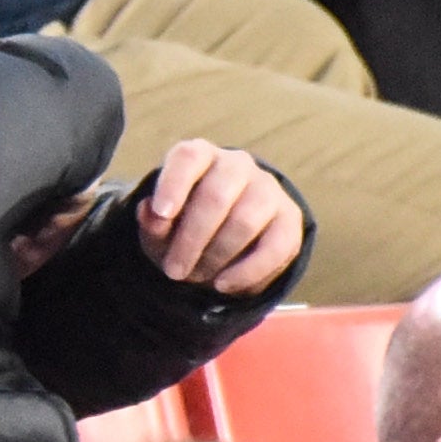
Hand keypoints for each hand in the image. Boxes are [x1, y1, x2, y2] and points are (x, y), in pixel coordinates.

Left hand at [127, 138, 307, 296]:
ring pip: (245, 221)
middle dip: (191, 239)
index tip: (161, 213)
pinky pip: (274, 248)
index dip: (174, 183)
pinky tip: (223, 285)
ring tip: (197, 277)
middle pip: (216, 196)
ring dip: (216, 256)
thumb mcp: (160, 228)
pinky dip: (246, 272)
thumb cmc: (185, 226)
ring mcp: (267, 189)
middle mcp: (237, 165)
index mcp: (201, 156)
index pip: (189, 158)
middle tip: (173, 271)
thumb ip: (153, 222)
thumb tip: (150, 213)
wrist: (224, 241)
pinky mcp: (290, 219)